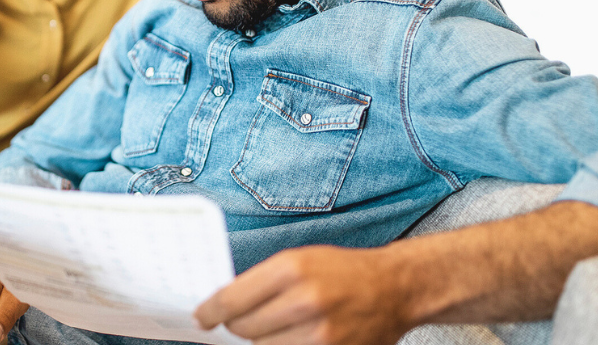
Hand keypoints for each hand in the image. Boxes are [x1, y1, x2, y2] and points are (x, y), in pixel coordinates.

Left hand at [194, 245, 414, 344]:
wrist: (394, 288)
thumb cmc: (344, 271)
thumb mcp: (300, 260)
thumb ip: (262, 282)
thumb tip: (224, 306)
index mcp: (292, 269)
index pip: (232, 299)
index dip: (211, 312)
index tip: (202, 318)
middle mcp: (305, 301)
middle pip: (243, 329)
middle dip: (238, 326)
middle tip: (244, 320)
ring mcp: (320, 334)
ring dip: (263, 340)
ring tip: (279, 327)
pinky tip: (291, 338)